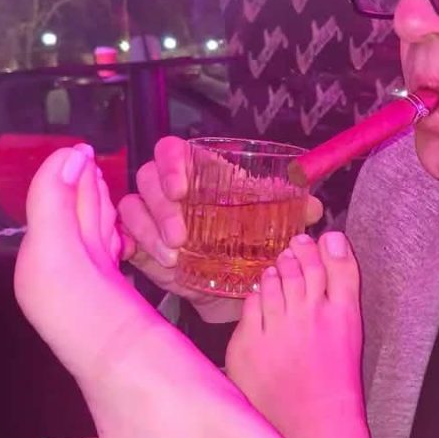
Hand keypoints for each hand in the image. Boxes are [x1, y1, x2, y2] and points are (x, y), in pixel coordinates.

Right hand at [118, 136, 324, 322]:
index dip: (171, 164)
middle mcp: (171, 190)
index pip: (173, 150)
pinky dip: (131, 245)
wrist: (236, 287)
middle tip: (181, 236)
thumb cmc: (251, 243)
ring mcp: (152, 217)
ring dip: (149, 231)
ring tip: (175, 258)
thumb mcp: (272, 227)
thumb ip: (293, 211)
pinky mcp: (141, 245)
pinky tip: (141, 258)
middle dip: (160, 207)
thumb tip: (314, 207)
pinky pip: (124, 236)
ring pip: (132, 207)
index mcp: (201, 172)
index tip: (182, 189)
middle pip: (147, 177)